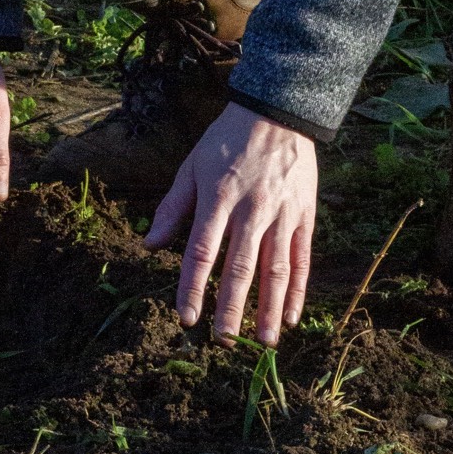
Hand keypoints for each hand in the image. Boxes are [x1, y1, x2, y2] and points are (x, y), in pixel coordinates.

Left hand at [145, 104, 316, 344]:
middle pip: (240, 266)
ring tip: (264, 342)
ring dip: (269, 307)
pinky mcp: (304, 215)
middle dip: (232, 307)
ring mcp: (281, 213)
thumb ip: (172, 207)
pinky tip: (291, 316)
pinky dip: (297, 289)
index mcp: (218, 196)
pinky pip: (302, 258)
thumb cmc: (226, 141)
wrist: (277, 111)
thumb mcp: (192, 166)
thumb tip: (148, 245)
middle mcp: (251, 208)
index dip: (193, 286)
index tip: (186, 317)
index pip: (202, 250)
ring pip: (275, 268)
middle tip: (225, 341)